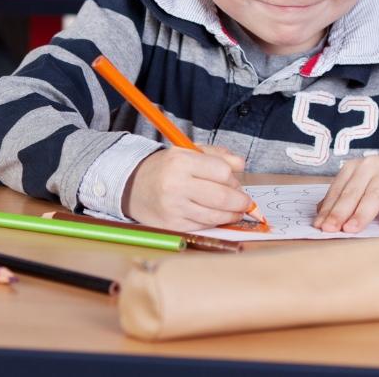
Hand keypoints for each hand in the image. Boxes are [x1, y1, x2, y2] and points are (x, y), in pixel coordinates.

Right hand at [122, 145, 252, 230]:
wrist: (133, 185)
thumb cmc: (166, 167)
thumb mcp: (189, 152)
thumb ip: (218, 155)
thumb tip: (241, 165)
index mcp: (181, 162)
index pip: (222, 172)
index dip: (234, 178)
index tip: (236, 182)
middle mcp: (176, 185)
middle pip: (221, 197)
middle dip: (240, 201)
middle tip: (245, 201)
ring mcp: (173, 208)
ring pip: (214, 215)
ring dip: (231, 214)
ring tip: (236, 210)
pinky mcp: (172, 225)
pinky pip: (203, 226)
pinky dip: (215, 222)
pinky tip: (219, 216)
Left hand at [314, 154, 378, 232]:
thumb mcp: (363, 191)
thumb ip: (344, 200)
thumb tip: (320, 216)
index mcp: (354, 167)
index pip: (338, 190)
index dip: (329, 208)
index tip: (320, 226)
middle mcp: (370, 164)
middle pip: (354, 192)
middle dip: (341, 212)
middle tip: (332, 229)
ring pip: (375, 193)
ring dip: (362, 213)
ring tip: (353, 229)